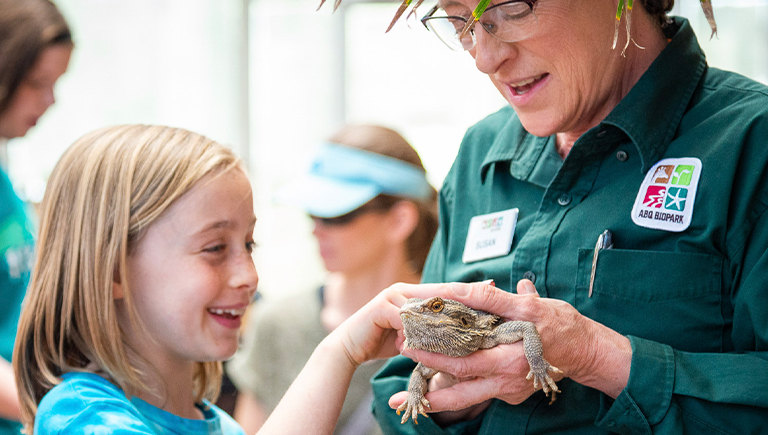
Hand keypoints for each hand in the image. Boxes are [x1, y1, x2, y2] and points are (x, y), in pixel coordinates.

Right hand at [330, 282, 510, 367]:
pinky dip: (422, 328)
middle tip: (490, 295)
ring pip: (426, 304)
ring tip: (471, 319)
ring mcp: (391, 296)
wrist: (347, 349)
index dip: (467, 290)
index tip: (492, 288)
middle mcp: (403, 290)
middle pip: (439, 291)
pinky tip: (439, 335)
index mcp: (412, 293)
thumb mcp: (411, 336)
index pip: (444, 290)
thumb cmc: (380, 342)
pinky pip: (407, 318)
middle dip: (464, 295)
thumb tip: (456, 336)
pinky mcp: (380, 308)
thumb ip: (429, 331)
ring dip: (447, 313)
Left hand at [388, 280, 631, 413]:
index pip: (464, 359)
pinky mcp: (512, 394)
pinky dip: (458, 392)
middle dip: (428, 386)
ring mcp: (510, 388)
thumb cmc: (560, 325)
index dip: (434, 354)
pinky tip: (436, 391)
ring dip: (438, 399)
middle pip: (460, 386)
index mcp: (510, 355)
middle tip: (396, 390)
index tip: (410, 345)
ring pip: (468, 396)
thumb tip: (468, 287)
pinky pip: (479, 394)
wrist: (587, 352)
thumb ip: (497, 299)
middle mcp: (507, 376)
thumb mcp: (531, 306)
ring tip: (410, 401)